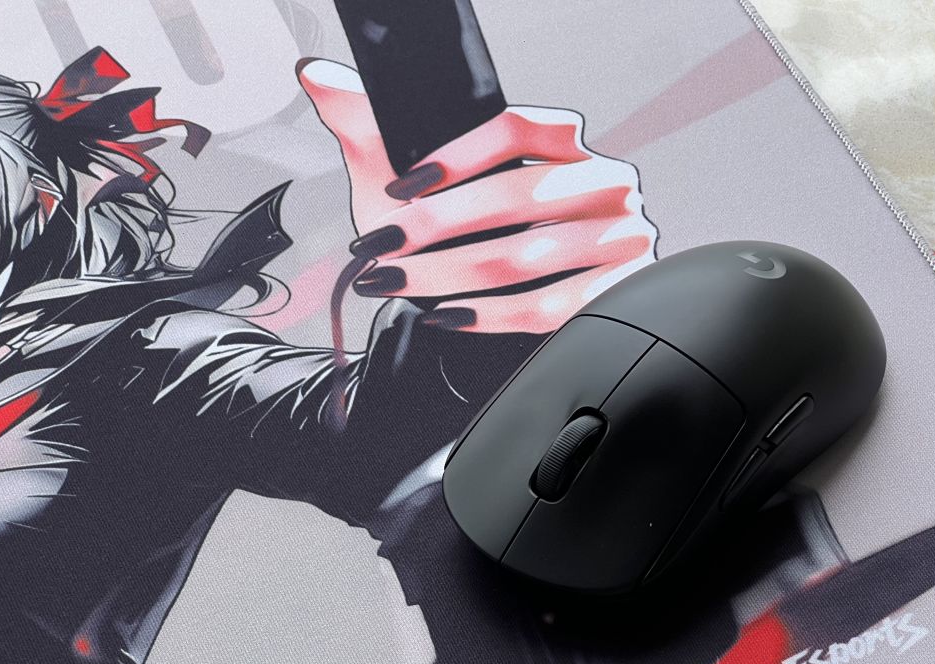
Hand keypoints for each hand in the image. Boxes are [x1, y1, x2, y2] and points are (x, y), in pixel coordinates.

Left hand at [298, 59, 657, 333]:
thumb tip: (315, 77)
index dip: (457, 154)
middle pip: (517, 196)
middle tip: (377, 247)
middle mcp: (605, 182)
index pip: (518, 128)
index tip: (398, 186)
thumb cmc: (481, 229)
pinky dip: (489, 315)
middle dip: (435, 227)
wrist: (534, 291)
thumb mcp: (429, 179)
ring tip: (392, 282)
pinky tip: (446, 314)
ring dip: (447, 274)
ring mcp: (619, 238)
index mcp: (568, 143)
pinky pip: (546, 307)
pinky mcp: (614, 294)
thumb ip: (374, 123)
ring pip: (525, 256)